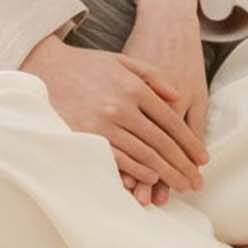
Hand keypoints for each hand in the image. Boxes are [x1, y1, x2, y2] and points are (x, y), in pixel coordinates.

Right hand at [19, 28, 208, 202]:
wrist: (45, 66)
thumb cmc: (87, 65)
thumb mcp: (123, 60)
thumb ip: (153, 76)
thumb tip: (177, 96)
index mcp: (135, 88)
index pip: (171, 122)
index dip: (190, 143)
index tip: (202, 160)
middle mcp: (122, 106)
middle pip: (162, 142)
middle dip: (183, 164)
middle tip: (197, 182)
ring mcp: (103, 123)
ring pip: (144, 154)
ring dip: (165, 173)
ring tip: (180, 186)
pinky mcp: (86, 136)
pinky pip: (117, 159)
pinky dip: (137, 170)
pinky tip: (151, 179)